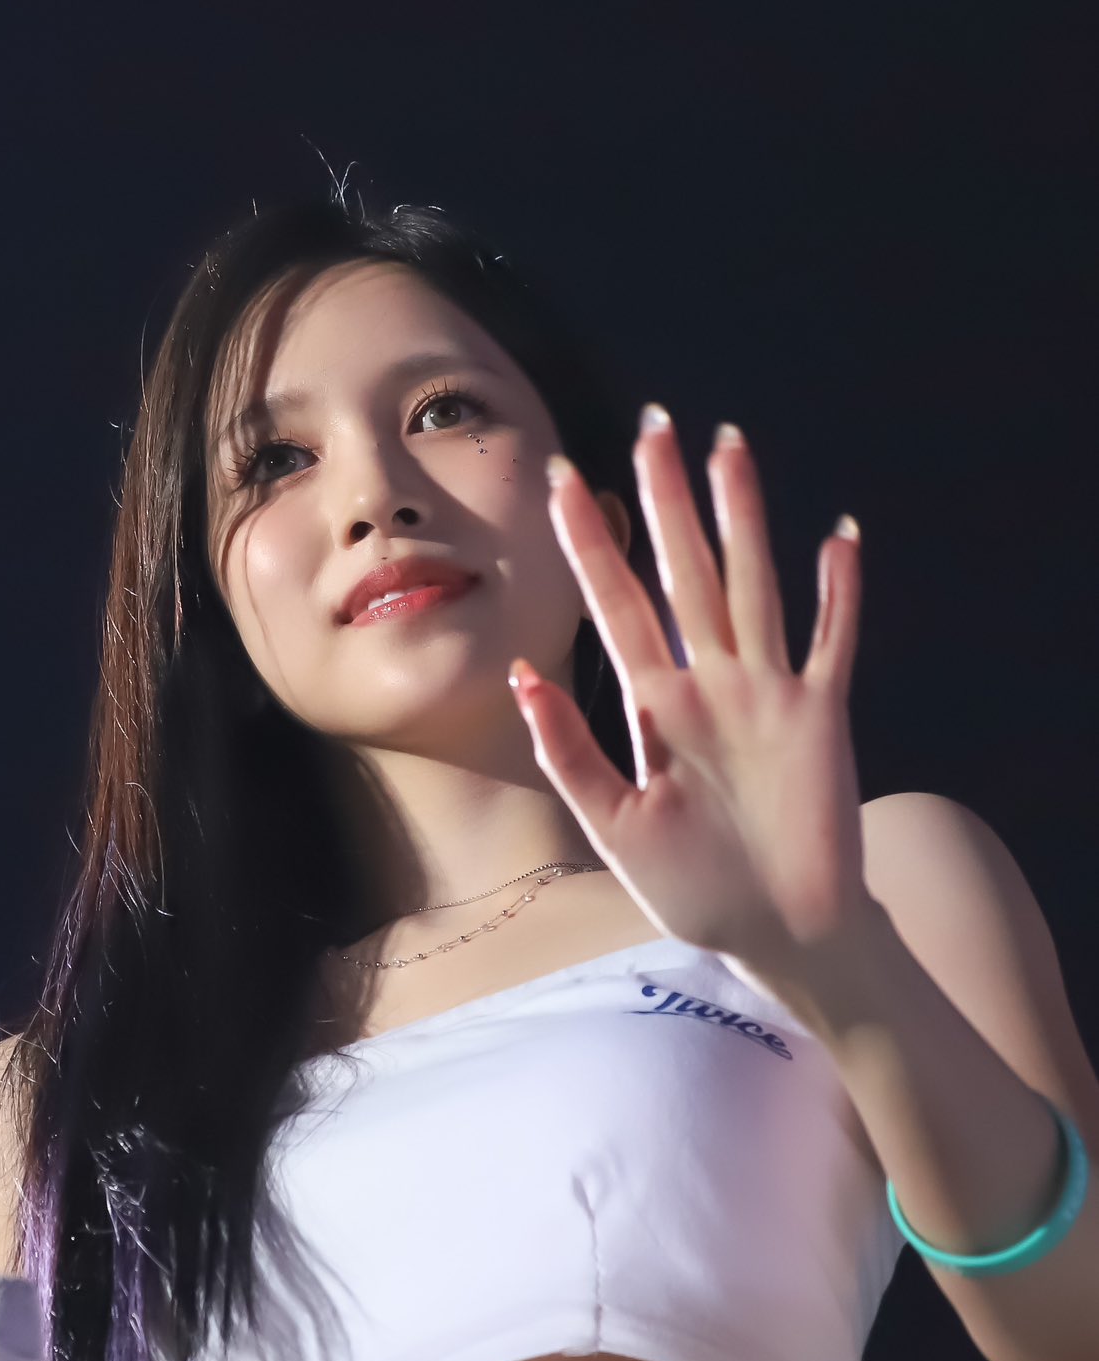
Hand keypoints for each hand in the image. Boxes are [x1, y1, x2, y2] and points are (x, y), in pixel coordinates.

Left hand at [510, 408, 870, 979]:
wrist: (777, 938)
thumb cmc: (694, 889)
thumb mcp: (615, 822)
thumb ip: (570, 750)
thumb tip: (521, 676)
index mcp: (655, 705)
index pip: (615, 604)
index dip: (588, 542)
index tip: (559, 478)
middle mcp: (710, 684)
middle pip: (685, 571)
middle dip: (667, 499)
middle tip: (653, 422)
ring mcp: (768, 695)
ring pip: (752, 585)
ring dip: (743, 517)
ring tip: (730, 445)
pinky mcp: (820, 719)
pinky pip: (830, 643)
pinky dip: (837, 593)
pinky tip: (838, 535)